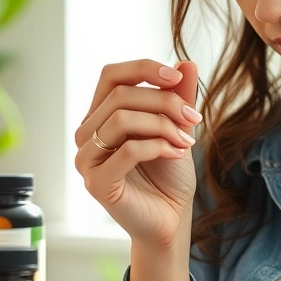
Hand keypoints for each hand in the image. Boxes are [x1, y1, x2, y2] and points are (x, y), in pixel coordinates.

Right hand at [74, 59, 200, 247]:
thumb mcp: (177, 127)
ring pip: (121, 120)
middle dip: (164, 101)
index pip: (111, 75)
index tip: (177, 77)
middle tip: (194, 119)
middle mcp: (87, 134)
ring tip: (187, 140)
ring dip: (162, 124)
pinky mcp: (97, 183)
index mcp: (101, 116)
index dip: (143, 68)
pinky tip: (177, 153)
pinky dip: (158, 146)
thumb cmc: (169, 174)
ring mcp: (86, 159)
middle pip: (120, 95)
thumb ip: (178, 96)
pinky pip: (127, 150)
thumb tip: (186, 62)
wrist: (171, 218)